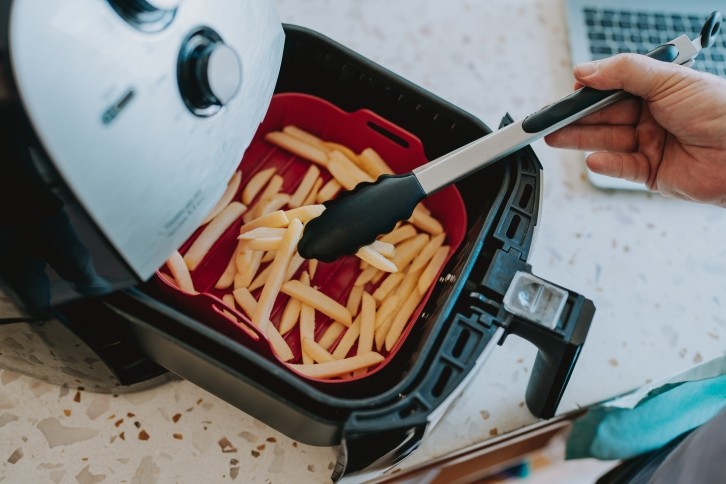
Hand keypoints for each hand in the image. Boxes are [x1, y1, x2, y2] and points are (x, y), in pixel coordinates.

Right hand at [544, 53, 725, 207]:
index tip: (568, 93)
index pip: (613, 89)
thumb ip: (624, 72)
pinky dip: (606, 163)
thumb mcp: (669, 80)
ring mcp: (651, 144)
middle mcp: (653, 116)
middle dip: (576, 118)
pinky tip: (593, 158)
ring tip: (555, 138)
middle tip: (550, 120)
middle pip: (605, 116)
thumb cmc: (721, 111)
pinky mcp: (652, 172)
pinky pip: (622, 167)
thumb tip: (586, 70)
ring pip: (608, 141)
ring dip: (581, 139)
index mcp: (658, 89)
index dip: (589, 92)